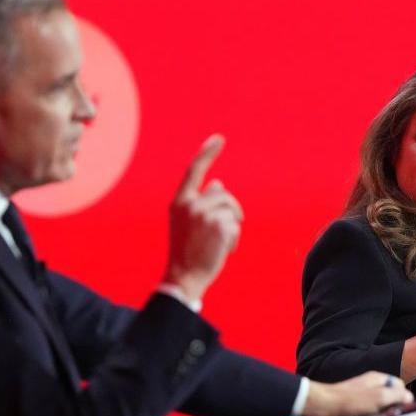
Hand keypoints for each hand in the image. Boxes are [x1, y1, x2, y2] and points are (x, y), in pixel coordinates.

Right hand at [162, 134, 243, 301]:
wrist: (183, 277)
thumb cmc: (187, 251)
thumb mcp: (189, 223)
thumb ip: (202, 202)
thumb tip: (218, 183)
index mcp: (179, 202)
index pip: (194, 170)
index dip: (207, 153)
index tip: (219, 139)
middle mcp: (190, 204)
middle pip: (222, 194)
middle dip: (230, 210)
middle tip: (223, 232)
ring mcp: (204, 214)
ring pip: (232, 209)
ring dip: (232, 226)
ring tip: (219, 243)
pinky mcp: (219, 226)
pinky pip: (236, 226)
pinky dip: (233, 239)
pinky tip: (221, 251)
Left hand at [299, 371, 413, 415]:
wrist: (323, 409)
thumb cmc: (349, 402)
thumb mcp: (379, 398)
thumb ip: (397, 395)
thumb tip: (408, 397)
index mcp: (378, 378)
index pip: (400, 385)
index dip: (403, 397)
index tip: (400, 408)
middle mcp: (370, 385)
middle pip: (390, 398)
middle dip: (391, 408)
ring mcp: (361, 396)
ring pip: (379, 407)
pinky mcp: (353, 407)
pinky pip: (368, 414)